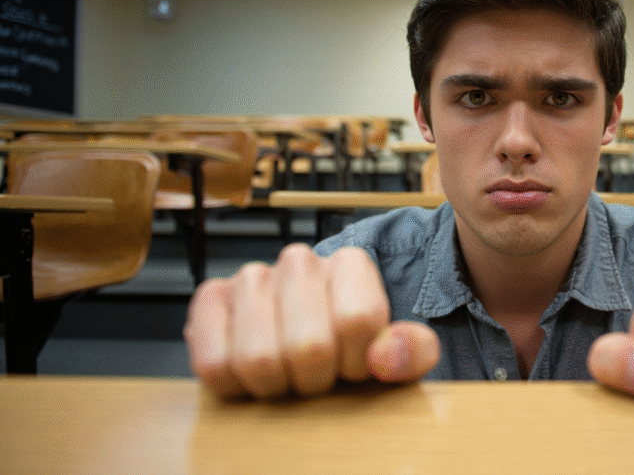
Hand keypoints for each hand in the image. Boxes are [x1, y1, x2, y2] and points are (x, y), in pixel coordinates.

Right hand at [184, 244, 440, 398]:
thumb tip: (386, 358)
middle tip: (318, 373)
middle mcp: (299, 261)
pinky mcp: (209, 301)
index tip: (354, 364)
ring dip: (277, 384)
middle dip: (317, 378)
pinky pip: (214, 363)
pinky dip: (236, 384)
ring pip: (259, 359)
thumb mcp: (397, 351)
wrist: (305, 335)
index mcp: (352, 263)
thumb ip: (412, 352)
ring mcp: (250, 277)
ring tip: (287, 373)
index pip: (357, 322)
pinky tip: (252, 371)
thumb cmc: (351, 344)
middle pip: (309, 347)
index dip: (356, 362)